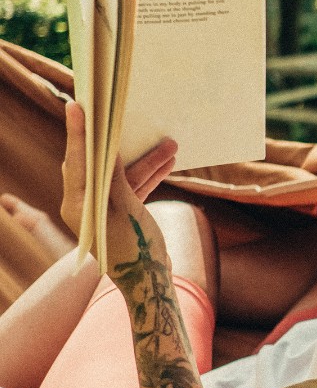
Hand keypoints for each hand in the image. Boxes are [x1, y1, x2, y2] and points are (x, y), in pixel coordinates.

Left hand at [60, 101, 177, 249]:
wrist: (150, 282)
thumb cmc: (133, 248)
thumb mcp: (123, 209)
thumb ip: (112, 177)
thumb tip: (104, 148)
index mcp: (77, 204)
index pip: (76, 160)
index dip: (78, 132)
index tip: (77, 105)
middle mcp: (87, 204)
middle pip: (98, 163)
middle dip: (117, 141)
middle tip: (118, 112)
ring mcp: (106, 208)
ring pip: (124, 173)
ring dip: (146, 158)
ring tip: (170, 141)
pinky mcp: (124, 212)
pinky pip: (137, 185)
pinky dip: (152, 174)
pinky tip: (170, 161)